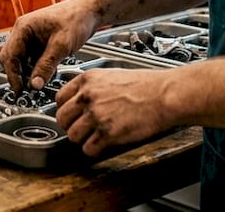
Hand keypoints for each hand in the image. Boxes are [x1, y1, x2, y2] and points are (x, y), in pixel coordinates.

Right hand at [0, 0, 97, 91]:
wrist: (89, 11)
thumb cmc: (76, 18)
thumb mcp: (61, 45)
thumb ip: (46, 66)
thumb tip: (34, 84)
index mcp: (23, 27)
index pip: (9, 56)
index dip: (13, 75)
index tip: (20, 90)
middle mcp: (23, 32)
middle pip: (11, 59)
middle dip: (19, 75)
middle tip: (28, 90)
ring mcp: (31, 37)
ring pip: (22, 61)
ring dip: (29, 73)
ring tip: (41, 82)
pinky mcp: (39, 43)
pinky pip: (32, 60)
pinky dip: (38, 69)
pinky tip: (48, 74)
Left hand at [55, 67, 174, 156]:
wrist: (164, 95)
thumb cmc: (147, 85)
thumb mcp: (112, 75)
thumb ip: (94, 86)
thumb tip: (82, 98)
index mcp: (88, 80)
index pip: (60, 98)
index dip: (65, 109)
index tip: (70, 115)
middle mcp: (88, 96)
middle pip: (62, 118)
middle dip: (70, 126)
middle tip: (80, 129)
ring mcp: (97, 115)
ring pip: (73, 135)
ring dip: (81, 139)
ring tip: (92, 138)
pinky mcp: (108, 133)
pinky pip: (89, 148)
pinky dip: (93, 150)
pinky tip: (102, 145)